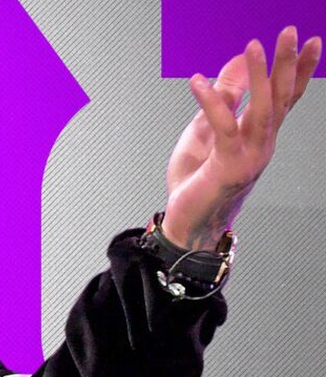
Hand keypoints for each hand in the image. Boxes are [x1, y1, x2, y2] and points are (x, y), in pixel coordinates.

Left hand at [162, 26, 320, 250]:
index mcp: (259, 136)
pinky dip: (211, 102)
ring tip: (253, 46)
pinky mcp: (228, 166)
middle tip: (289, 32)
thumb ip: (223, 100)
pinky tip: (198, 81)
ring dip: (260, 77)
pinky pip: (223, 128)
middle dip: (287, 64)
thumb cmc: (196, 181)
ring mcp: (249, 156)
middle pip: (282, 98)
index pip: (286, 98)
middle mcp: (262, 144)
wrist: (188, 223)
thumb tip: (236, 63)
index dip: (299, 70)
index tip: (311, 42)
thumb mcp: (206, 131)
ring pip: (262, 110)